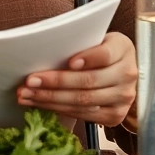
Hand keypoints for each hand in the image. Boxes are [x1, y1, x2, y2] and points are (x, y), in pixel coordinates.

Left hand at [16, 32, 136, 126]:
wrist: (120, 71)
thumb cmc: (101, 51)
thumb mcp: (97, 39)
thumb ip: (81, 43)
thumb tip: (48, 51)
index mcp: (123, 49)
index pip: (105, 54)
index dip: (88, 58)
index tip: (69, 62)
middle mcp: (127, 75)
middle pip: (89, 81)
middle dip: (56, 83)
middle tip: (30, 81)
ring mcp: (123, 98)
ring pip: (83, 101)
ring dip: (51, 99)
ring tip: (27, 95)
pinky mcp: (115, 116)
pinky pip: (84, 115)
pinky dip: (59, 110)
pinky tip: (41, 104)